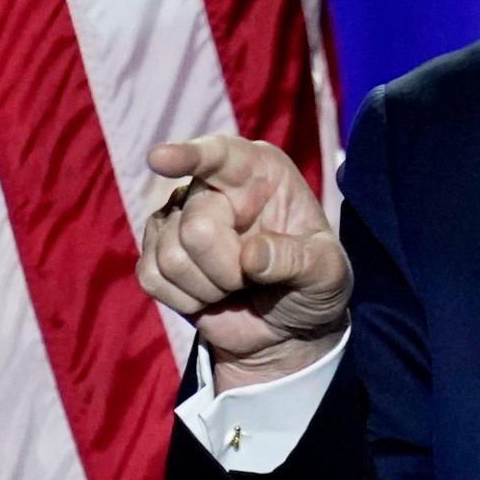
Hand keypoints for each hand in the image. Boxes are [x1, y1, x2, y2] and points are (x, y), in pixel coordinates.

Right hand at [138, 135, 350, 390]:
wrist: (288, 324)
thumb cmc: (312, 282)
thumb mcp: (327, 272)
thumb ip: (298, 261)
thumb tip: (252, 256)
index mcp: (260, 172)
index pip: (220, 155)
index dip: (189, 156)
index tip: (160, 158)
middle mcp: (212, 186)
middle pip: (197, 226)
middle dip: (228, 268)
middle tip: (254, 275)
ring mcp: (178, 217)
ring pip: (171, 256)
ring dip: (210, 286)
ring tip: (237, 283)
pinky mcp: (155, 253)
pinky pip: (152, 277)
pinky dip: (187, 299)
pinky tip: (211, 294)